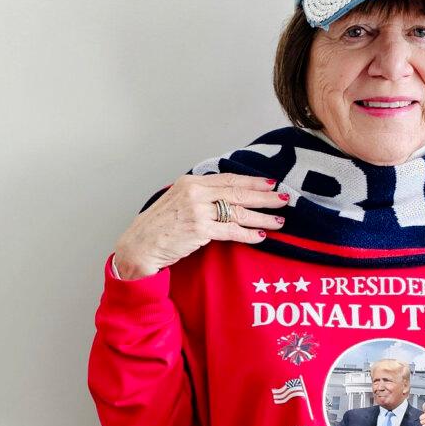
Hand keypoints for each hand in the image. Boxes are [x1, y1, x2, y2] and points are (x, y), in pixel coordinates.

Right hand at [113, 174, 288, 279]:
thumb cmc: (158, 228)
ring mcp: (197, 210)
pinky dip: (247, 234)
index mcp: (191, 182)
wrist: (139, 246)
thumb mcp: (177, 202)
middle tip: (284, 198)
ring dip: (262, 217)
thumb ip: (200, 196)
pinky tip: (260, 236)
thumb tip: (225, 197)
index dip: (252, 181)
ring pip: (238, 212)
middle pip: (238, 193)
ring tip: (279, 221)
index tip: (271, 182)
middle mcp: (195, 192)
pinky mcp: (199, 229)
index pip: (229, 179)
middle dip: (264, 196)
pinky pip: (230, 231)